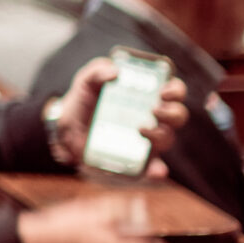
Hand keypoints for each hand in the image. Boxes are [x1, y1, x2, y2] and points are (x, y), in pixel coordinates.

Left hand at [49, 58, 185, 168]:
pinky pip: (153, 168)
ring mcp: (147, 139)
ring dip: (160, 134)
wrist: (66, 128)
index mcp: (147, 95)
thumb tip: (115, 71)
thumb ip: (98, 71)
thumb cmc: (83, 100)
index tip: (163, 92)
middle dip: (171, 112)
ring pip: (167, 138)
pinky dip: (157, 171)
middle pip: (177, 115)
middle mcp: (153, 117)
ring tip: (140, 129)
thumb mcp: (86, 81)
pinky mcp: (137, 159)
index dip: (175, 90)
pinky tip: (156, 171)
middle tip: (154, 110)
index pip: (174, 90)